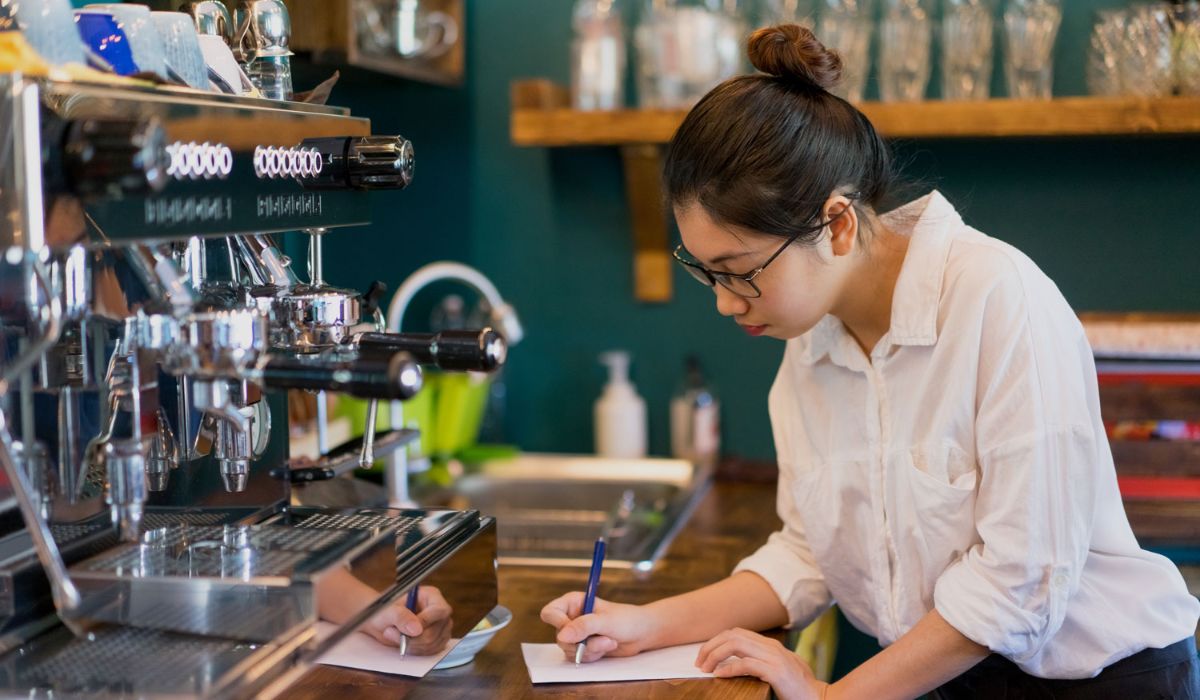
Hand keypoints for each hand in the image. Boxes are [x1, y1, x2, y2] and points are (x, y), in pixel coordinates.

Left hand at [359, 585, 452, 655]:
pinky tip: (403, 643)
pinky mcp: (438, 640)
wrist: (382, 622)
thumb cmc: (384, 611)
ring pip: (432, 644)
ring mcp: (441, 627)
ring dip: (411, 645)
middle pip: (435, 631)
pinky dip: (415, 651)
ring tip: (393, 635)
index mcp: (431, 596)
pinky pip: (431, 651)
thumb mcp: (387, 611)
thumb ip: (400, 617)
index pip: (439, 610)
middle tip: (390, 632)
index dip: (425, 622)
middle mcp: (439, 611)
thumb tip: (416, 629)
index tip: (406, 630)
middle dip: (412, 638)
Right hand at [540, 591, 655, 662]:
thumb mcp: (605, 621)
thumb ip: (584, 626)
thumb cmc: (626, 619)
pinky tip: (607, 647)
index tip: (572, 632)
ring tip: (609, 641)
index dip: (558, 623)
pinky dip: (593, 655)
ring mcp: (576, 634)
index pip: (550, 613)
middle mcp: (571, 618)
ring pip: (569, 650)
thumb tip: (562, 635)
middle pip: (560, 636)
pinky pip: (578, 657)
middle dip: (582, 642)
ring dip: (591, 649)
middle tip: (603, 639)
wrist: (641, 633)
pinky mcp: (582, 647)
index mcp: (573, 603)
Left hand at [695, 628, 827, 699]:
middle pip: (732, 635)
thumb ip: (760, 661)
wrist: (820, 698)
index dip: (717, 641)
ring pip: (736, 645)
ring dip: (716, 655)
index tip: (705, 655)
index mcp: (770, 645)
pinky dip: (729, 668)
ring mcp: (774, 658)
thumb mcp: (777, 669)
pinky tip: (720, 675)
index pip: (737, 632)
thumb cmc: (798, 688)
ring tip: (706, 668)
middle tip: (700, 661)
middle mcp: (771, 647)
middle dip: (711, 646)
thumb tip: (735, 661)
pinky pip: (746, 664)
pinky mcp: (776, 672)